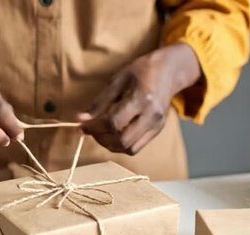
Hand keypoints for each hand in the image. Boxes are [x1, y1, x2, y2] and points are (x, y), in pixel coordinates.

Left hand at [77, 43, 200, 154]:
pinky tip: (113, 134)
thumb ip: (100, 102)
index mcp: (141, 99)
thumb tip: (81, 118)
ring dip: (110, 144)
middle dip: (101, 138)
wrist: (169, 71)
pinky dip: (121, 145)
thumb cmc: (142, 71)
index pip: (114, 123)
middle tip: (91, 130)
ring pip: (129, 148)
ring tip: (101, 133)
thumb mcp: (117, 80)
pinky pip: (136, 147)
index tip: (83, 124)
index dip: (94, 127)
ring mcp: (156, 126)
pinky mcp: (157, 131)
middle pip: (122, 140)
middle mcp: (151, 116)